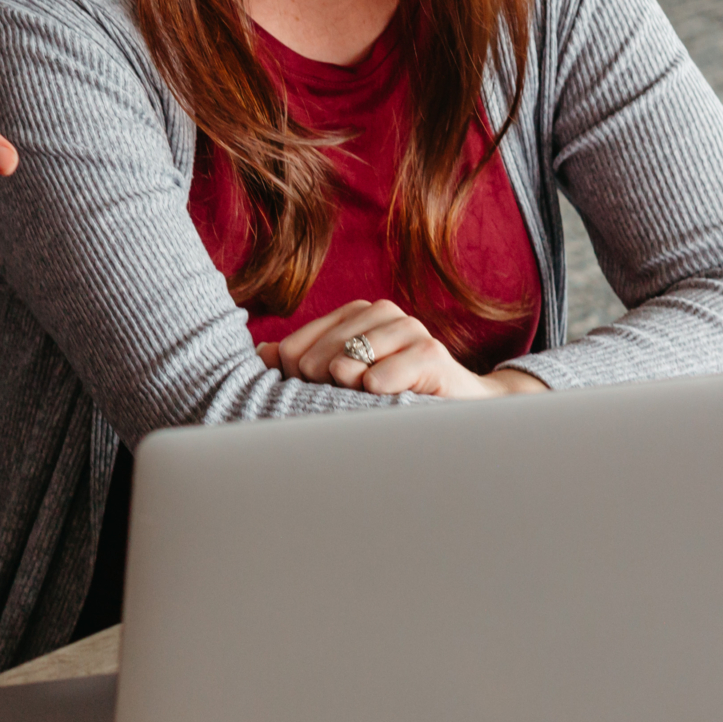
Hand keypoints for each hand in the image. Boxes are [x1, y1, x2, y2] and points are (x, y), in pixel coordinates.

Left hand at [255, 299, 542, 398]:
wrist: (462, 408)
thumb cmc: (398, 395)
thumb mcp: (348, 380)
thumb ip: (304, 364)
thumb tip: (260, 353)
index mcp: (354, 314)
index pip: (293, 350)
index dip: (295, 383)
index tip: (317, 401)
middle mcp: (379, 312)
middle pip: (312, 359)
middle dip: (320, 391)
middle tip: (345, 409)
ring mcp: (407, 328)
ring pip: (343, 364)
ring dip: (346, 395)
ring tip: (364, 407)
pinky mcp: (429, 354)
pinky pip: (379, 376)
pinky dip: (373, 394)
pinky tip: (378, 399)